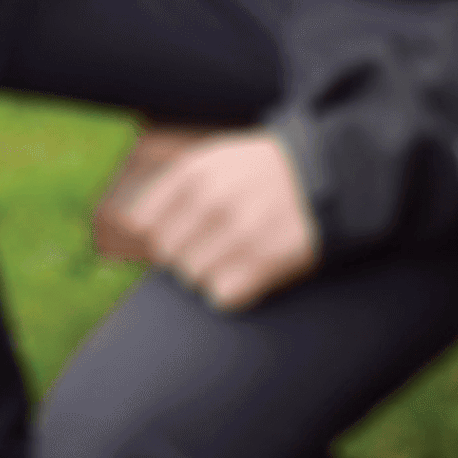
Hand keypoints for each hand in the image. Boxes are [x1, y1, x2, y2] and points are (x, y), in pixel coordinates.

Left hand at [114, 130, 319, 310]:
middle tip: (216, 245)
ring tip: (236, 254)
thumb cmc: (261, 171)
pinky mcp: (263, 261)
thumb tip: (132, 227)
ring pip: (193, 278)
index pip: (146, 223)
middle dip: (187, 255)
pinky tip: (251, 270)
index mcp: (193, 171)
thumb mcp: (215, 160)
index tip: (183, 234)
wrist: (326, 173)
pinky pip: (221, 296)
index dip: (162, 234)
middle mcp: (210, 199)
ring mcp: (235, 231)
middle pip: (168, 255)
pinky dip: (232, 290)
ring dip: (211, 273)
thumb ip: (174, 190)